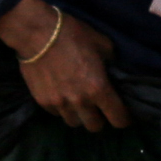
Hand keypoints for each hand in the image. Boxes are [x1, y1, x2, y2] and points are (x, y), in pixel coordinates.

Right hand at [0, 0, 127, 131]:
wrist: (37, 33)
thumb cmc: (73, 35)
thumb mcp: (102, 44)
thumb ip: (112, 63)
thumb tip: (115, 72)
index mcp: (99, 88)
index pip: (118, 118)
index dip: (123, 119)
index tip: (122, 115)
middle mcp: (80, 101)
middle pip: (95, 127)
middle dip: (100, 119)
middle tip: (98, 107)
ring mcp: (59, 104)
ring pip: (74, 123)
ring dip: (79, 115)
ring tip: (78, 102)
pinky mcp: (42, 102)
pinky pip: (57, 114)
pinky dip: (62, 109)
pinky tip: (62, 95)